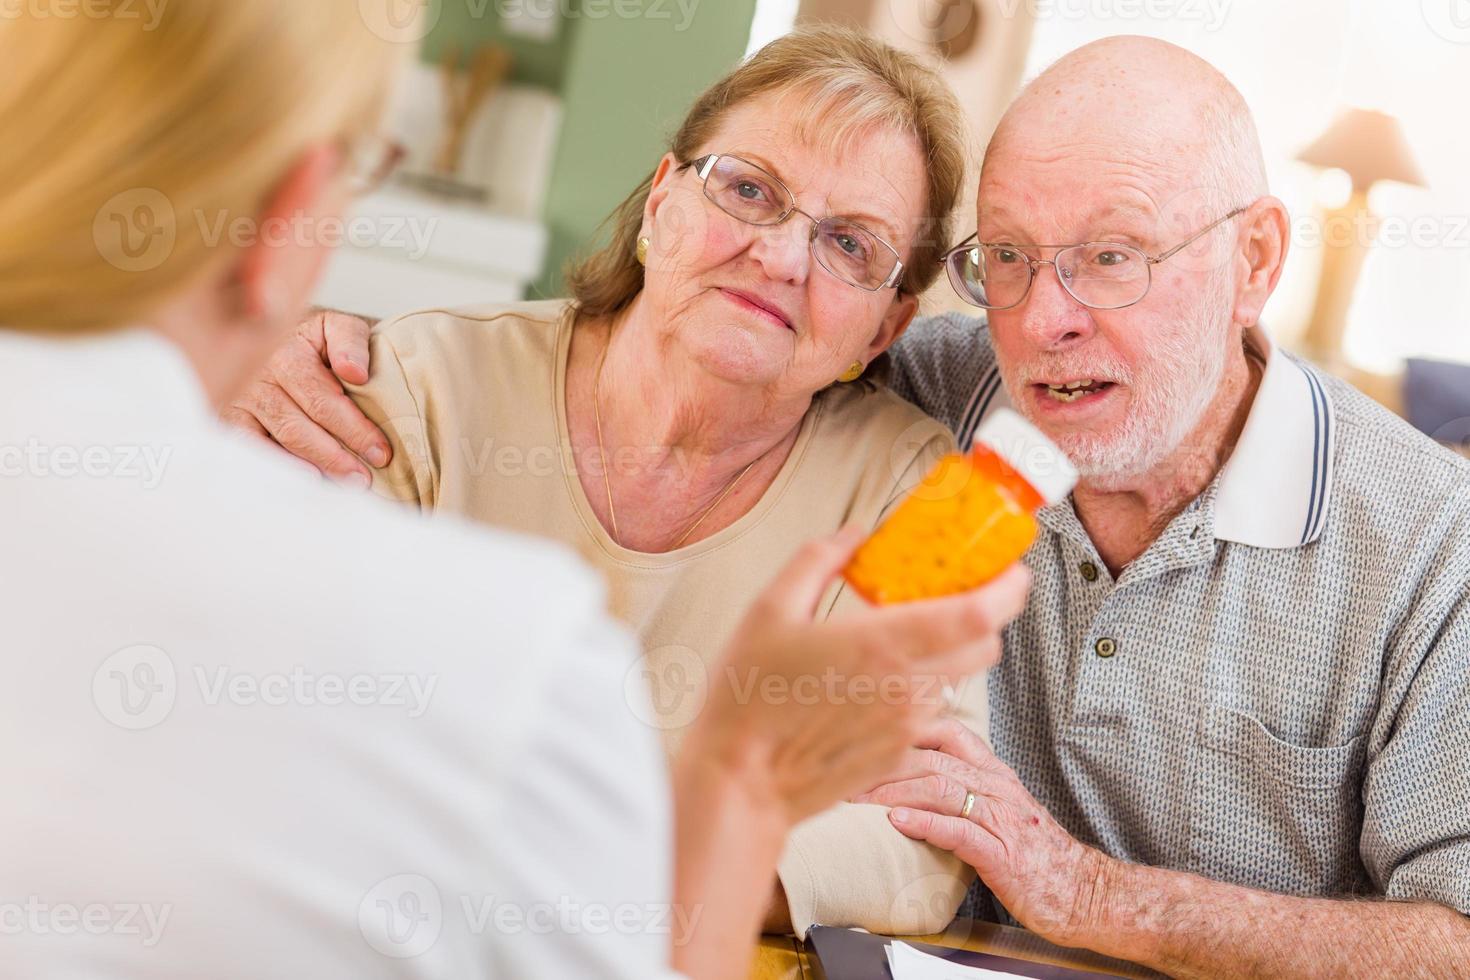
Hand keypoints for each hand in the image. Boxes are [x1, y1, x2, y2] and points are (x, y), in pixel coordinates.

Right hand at [221, 310, 389, 483]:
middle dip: (335, 455)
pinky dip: (278, 466)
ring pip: (278, 438)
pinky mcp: (229, 417)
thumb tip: (354, 373)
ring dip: (313, 465)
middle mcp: (258, 374)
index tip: (380, 452)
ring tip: (344, 483)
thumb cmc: (317, 342)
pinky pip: (251, 448)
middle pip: (298, 425)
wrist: (276, 335)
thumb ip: (351, 342)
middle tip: (364, 479)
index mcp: (287, 350)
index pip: (321, 397)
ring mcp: (241, 398)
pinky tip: (306, 480)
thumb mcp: (337, 327)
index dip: (353, 428)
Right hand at [691, 527, 1031, 829]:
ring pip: (958, 675)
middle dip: (987, 614)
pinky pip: (930, 707)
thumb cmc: (749, 696)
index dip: (1007, 589)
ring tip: (910, 634)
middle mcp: (907, 687)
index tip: (1012, 569)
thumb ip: (818, 559)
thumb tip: (856, 532)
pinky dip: (921, 685)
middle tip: (964, 591)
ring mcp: (908, 724)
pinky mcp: (901, 751)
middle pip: (985, 645)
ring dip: (951, 650)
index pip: (978, 615)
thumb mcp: (770, 609)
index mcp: (881, 645)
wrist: (742, 782)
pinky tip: (878, 680)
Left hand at [855, 717, 1109, 946]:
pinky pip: (958, 830)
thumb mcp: (1003, 814)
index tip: (867, 734)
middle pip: (932, 760)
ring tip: (856, 794)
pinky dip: (924, 823)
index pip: (949, 733)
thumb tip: (920, 787)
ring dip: (892, 790)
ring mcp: (1001, 819)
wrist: (1086, 894)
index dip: (906, 729)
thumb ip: (969, 794)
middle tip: (842, 769)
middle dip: (883, 763)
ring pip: (940, 788)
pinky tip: (897, 821)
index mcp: (997, 776)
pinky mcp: (1001, 853)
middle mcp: (998, 789)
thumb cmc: (1039, 859)